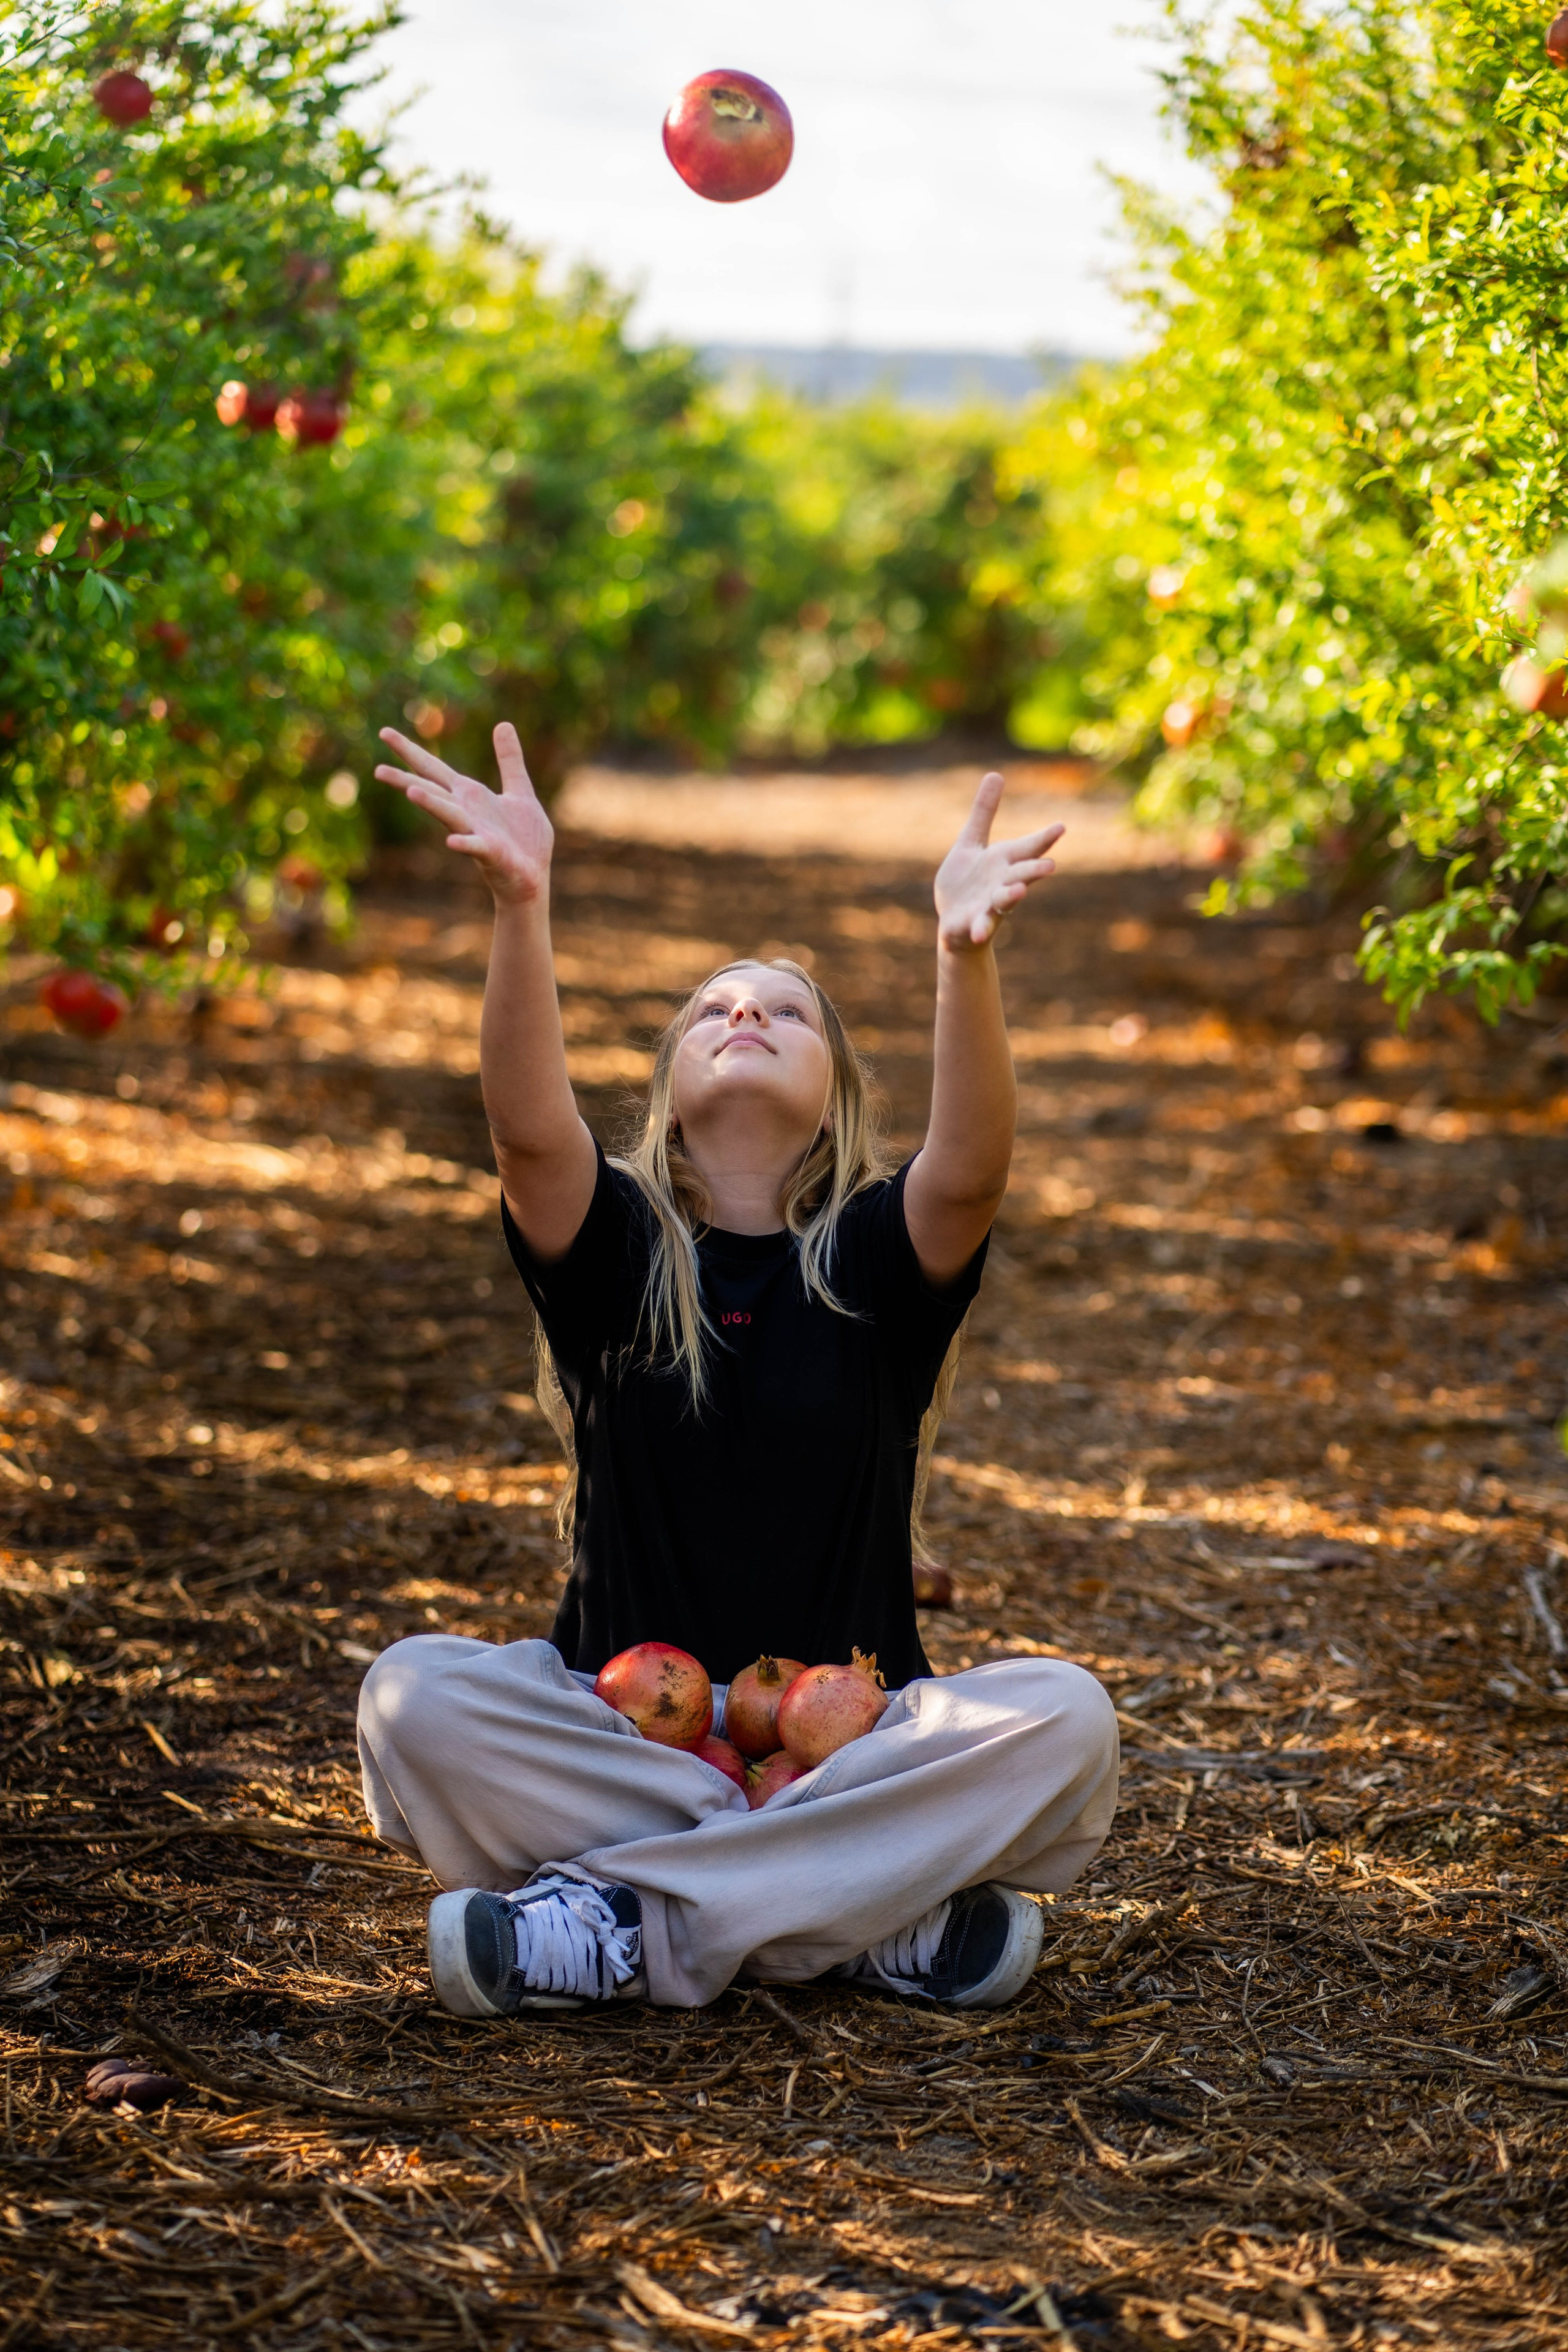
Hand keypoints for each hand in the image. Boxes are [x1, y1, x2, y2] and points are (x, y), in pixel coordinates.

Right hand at [373, 722, 551, 906]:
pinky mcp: (492, 853)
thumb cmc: (523, 838)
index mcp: (469, 795)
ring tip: (410, 791)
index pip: (434, 769)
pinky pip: (476, 846)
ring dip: (431, 804)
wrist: (532, 876)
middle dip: (405, 780)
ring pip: (449, 815)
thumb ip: (510, 760)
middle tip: (377, 770)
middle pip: (431, 791)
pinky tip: (451, 842)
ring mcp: (475, 832)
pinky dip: (464, 843)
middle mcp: (465, 812)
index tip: (384, 733)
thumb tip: (503, 724)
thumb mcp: (520, 790)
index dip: (410, 751)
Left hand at [933, 771, 1062, 949]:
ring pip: (1005, 900)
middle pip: (1022, 874)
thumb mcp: (971, 842)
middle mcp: (1003, 883)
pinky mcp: (974, 923)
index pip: (1028, 848)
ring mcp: (990, 905)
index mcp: (1004, 861)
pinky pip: (979, 925)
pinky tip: (980, 932)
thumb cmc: (968, 881)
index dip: (1044, 838)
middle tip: (1050, 864)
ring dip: (1012, 895)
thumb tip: (995, 774)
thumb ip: (984, 812)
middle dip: (1034, 869)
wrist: (956, 923)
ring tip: (1019, 891)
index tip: (1061, 826)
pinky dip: (981, 927)